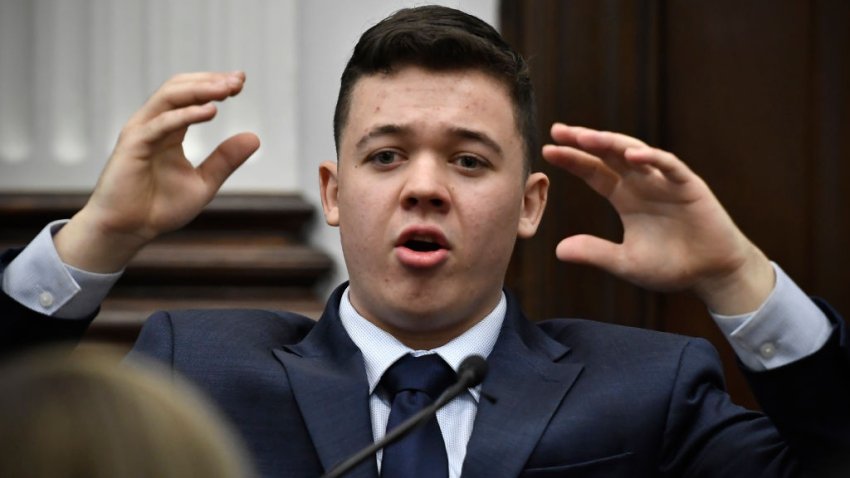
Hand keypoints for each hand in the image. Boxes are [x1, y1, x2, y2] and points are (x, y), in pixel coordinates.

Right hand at [55, 72, 259, 272]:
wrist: (129, 230)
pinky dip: (186, 114)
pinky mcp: (133, 144)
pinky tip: (210, 112)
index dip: (215, 85)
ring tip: (226, 89)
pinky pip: (161, 123)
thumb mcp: (203, 183)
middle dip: (210, 81)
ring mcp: (142, 132)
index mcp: (170, 130)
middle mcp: (154, 125)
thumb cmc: (159, 207)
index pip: (192, 96)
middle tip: (239, 80)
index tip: (241, 82)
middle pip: (181, 88)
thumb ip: (225, 160)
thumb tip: (255, 137)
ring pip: (169, 96)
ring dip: (200, 89)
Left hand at [542, 123, 773, 314]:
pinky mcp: (689, 187)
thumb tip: (557, 250)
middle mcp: (642, 183)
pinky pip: (670, 167)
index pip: (594, 171)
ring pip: (636, 153)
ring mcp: (665, 182)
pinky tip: (632, 157)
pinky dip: (653, 159)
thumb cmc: (670, 266)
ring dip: (612, 143)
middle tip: (558, 130)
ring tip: (588, 137)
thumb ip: (595, 253)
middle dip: (585, 141)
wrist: (711, 274)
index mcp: (625, 197)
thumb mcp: (626, 262)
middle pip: (609, 155)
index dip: (573, 160)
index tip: (547, 150)